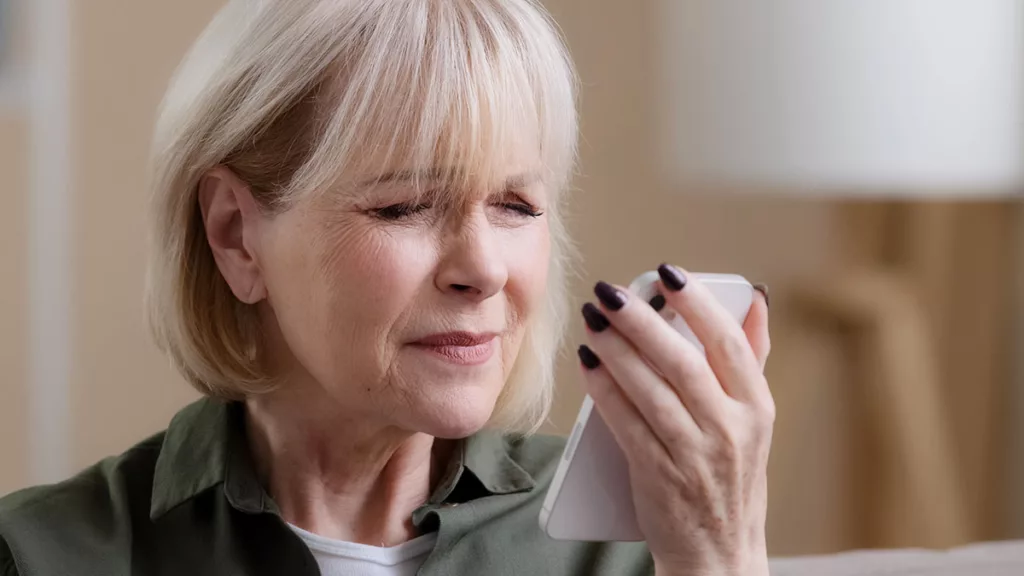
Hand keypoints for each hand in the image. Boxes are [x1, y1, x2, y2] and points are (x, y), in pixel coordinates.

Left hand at [577, 265, 772, 575]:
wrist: (718, 554)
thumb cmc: (731, 475)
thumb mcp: (754, 419)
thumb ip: (752, 358)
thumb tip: (756, 299)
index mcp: (757, 408)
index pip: (728, 343)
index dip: (698, 303)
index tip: (667, 273)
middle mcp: (730, 430)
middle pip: (683, 363)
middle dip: (642, 321)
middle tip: (609, 292)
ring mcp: (695, 455)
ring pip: (651, 391)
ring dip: (616, 350)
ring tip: (592, 320)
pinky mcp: (659, 476)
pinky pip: (626, 424)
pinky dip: (605, 391)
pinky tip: (588, 364)